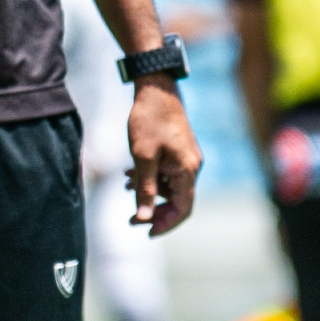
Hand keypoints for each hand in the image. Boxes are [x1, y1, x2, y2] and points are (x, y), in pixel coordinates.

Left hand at [126, 81, 201, 238]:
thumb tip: (144, 218)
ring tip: (126, 186)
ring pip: (171, 186)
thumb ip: (145, 189)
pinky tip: (131, 173)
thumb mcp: (143, 158)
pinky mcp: (179, 150)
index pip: (183, 209)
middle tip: (131, 218)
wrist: (155, 88)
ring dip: (150, 191)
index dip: (165, 224)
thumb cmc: (148, 120)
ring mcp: (187, 157)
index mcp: (188, 170)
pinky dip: (152, 177)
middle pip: (178, 200)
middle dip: (155, 210)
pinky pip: (168, 172)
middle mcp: (193, 166)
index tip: (145, 232)